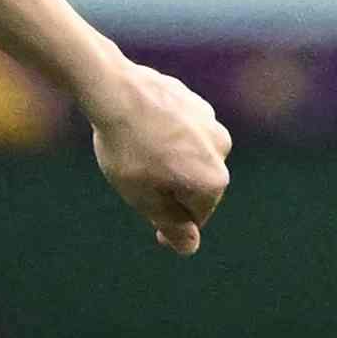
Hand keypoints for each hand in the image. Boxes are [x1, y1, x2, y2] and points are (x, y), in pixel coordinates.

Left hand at [84, 57, 228, 252]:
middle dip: (170, 188)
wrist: (115, 91)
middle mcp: (221, 150)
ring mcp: (211, 123)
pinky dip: (167, 137)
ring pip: (190, 156)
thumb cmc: (127, 149)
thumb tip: (190, 246)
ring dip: (170, 161)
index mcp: (213, 180)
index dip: (168, 221)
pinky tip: (141, 131)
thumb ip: (171, 225)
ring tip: (138, 153)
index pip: (194, 216)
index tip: (145, 213)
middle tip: (136, 179)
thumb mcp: (143, 198)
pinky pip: (183, 132)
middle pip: (196, 185)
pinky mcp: (196, 103)